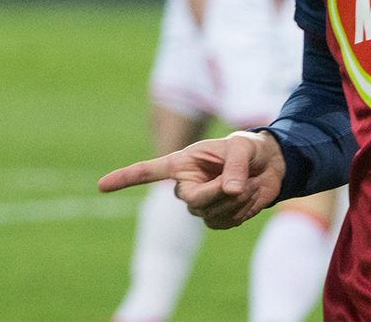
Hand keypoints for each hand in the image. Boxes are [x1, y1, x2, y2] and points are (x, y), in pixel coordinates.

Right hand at [98, 131, 284, 229]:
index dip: (124, 178)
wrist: (269, 167)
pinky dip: (243, 211)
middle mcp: (186, 185)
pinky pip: (225, 223)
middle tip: (241, 181)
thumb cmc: (248, 150)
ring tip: (249, 183)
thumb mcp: (242, 148)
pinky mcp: (215, 218)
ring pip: (211, 214)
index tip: (101, 186)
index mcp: (182, 163)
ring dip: (237, 201)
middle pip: (194, 200)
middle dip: (220, 193)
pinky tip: (249, 197)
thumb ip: (235, 166)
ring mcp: (200, 205)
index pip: (147, 172)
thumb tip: (231, 190)